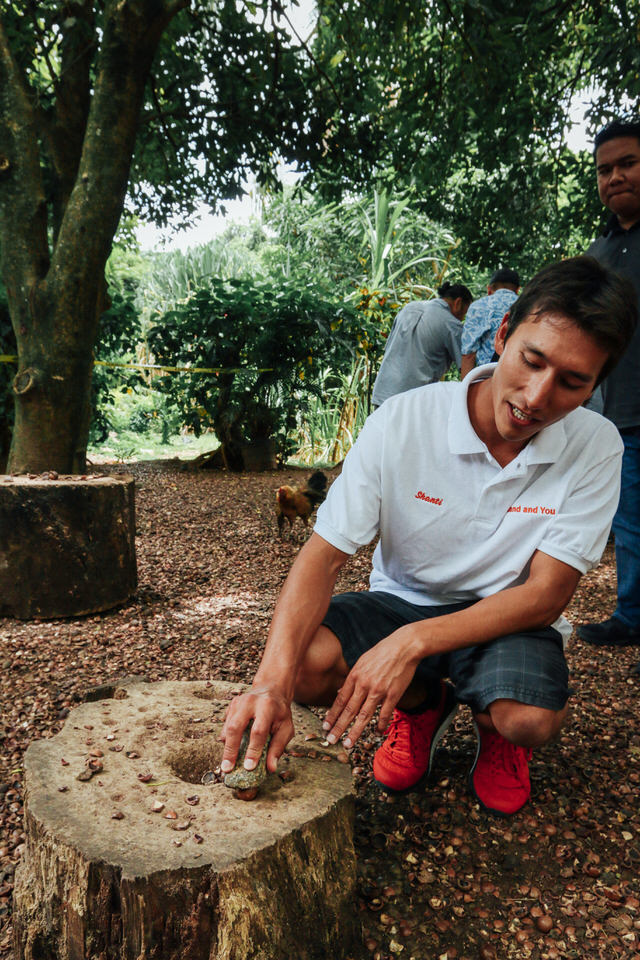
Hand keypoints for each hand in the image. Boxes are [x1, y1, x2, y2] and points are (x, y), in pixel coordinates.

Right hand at [220, 686, 294, 774]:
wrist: (272, 690)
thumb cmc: (280, 713)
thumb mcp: (286, 728)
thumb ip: (278, 747)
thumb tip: (271, 768)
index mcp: (267, 706)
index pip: (258, 731)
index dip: (253, 750)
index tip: (249, 767)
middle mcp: (250, 702)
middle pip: (236, 727)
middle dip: (231, 750)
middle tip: (228, 768)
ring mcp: (238, 702)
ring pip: (228, 727)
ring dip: (226, 747)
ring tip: (226, 765)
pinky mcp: (231, 705)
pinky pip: (225, 725)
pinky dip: (226, 740)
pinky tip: (229, 751)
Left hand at [322, 627, 419, 748]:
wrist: (404, 646)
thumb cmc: (383, 652)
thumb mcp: (362, 661)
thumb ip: (352, 678)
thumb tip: (340, 692)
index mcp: (355, 675)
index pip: (340, 700)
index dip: (332, 715)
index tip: (326, 726)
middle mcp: (364, 684)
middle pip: (349, 710)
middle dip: (339, 727)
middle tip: (331, 740)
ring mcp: (378, 690)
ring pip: (364, 715)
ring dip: (355, 732)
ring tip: (348, 744)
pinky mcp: (393, 694)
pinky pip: (384, 714)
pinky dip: (380, 725)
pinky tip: (377, 733)